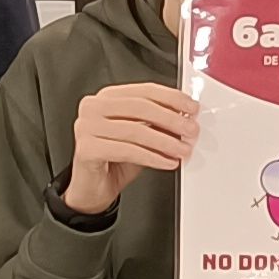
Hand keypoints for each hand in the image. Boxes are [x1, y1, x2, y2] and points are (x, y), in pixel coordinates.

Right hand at [64, 82, 198, 217]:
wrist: (92, 188)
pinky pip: (127, 151)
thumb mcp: (142, 137)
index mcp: (107, 97)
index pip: (144, 91)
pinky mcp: (86, 149)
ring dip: (165, 141)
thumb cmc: (115, 159)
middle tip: (191, 130)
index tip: (191, 108)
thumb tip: (185, 119)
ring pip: (135, 130)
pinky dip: (152, 157)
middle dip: (171, 119)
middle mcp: (93, 108)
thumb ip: (158, 124)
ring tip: (182, 150)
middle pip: (140, 107)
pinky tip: (167, 161)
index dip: (172, 98)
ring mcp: (86, 127)